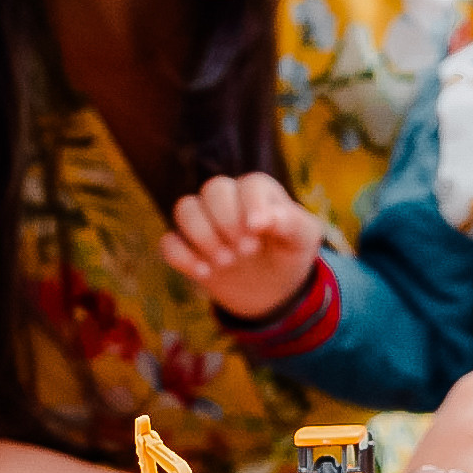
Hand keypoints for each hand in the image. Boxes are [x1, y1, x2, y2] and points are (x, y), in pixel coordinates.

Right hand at [160, 173, 323, 319]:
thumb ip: (292, 223)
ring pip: (185, 208)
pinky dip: (181, 256)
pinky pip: (168, 242)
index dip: (252, 205)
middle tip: (247, 251)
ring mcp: (204, 222)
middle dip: (227, 220)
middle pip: (213, 189)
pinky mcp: (186, 246)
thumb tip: (268, 217)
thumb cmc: (289, 254)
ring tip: (226, 263)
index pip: (250, 185)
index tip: (257, 230)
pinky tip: (204, 273)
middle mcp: (228, 200)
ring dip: (202, 235)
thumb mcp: (303, 240)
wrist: (271, 288)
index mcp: (259, 192)